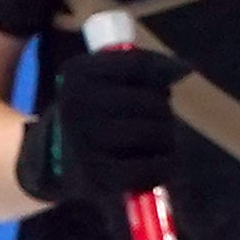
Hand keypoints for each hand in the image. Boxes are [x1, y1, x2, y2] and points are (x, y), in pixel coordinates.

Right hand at [17, 43, 184, 208]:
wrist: (54, 159)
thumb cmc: (95, 114)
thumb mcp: (107, 81)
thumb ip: (145, 70)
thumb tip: (184, 68)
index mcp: (76, 72)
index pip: (139, 65)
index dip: (163, 76)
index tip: (161, 89)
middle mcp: (74, 102)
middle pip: (153, 102)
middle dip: (164, 113)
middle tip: (156, 122)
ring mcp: (82, 139)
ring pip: (154, 132)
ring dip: (167, 139)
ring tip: (157, 142)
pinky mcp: (96, 174)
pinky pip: (151, 168)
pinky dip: (166, 166)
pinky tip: (161, 163)